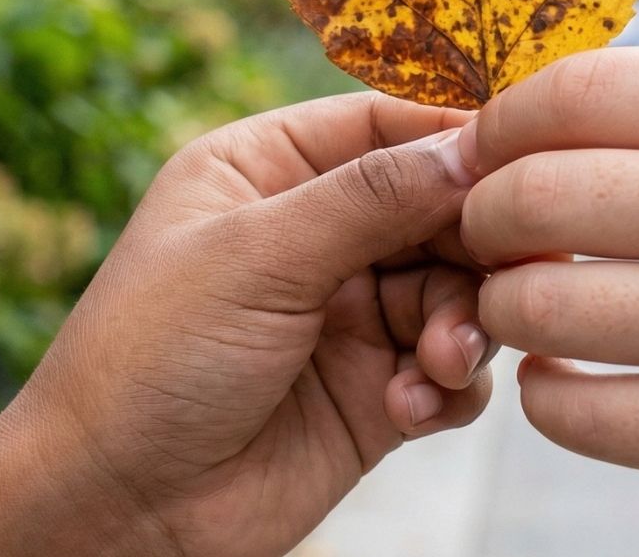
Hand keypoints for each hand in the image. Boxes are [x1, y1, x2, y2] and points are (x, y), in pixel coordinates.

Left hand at [0, 93, 493, 556]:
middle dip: (476, 241)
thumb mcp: (255, 257)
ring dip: (465, 322)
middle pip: (439, 206)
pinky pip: (451, 369)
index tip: (522, 159)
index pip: (385, 124)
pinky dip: (449, 385)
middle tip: (506, 271)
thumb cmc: (148, 363)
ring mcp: (348, 314)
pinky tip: (410, 407)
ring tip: (440, 358)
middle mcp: (314, 233)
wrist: (116, 512)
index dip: (456, 137)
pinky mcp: (374, 392)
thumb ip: (370, 198)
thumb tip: (472, 144)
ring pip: (459, 289)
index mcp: (268, 169)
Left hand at [458, 48, 638, 517]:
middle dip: (482, 214)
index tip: (480, 148)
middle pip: (533, 194)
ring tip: (529, 303)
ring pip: (536, 307)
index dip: (494, 121)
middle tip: (487, 231)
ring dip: (503, 305)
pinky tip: (566, 375)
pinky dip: (545, 393)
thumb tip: (525, 115)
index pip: (569, 93)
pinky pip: (577, 413)